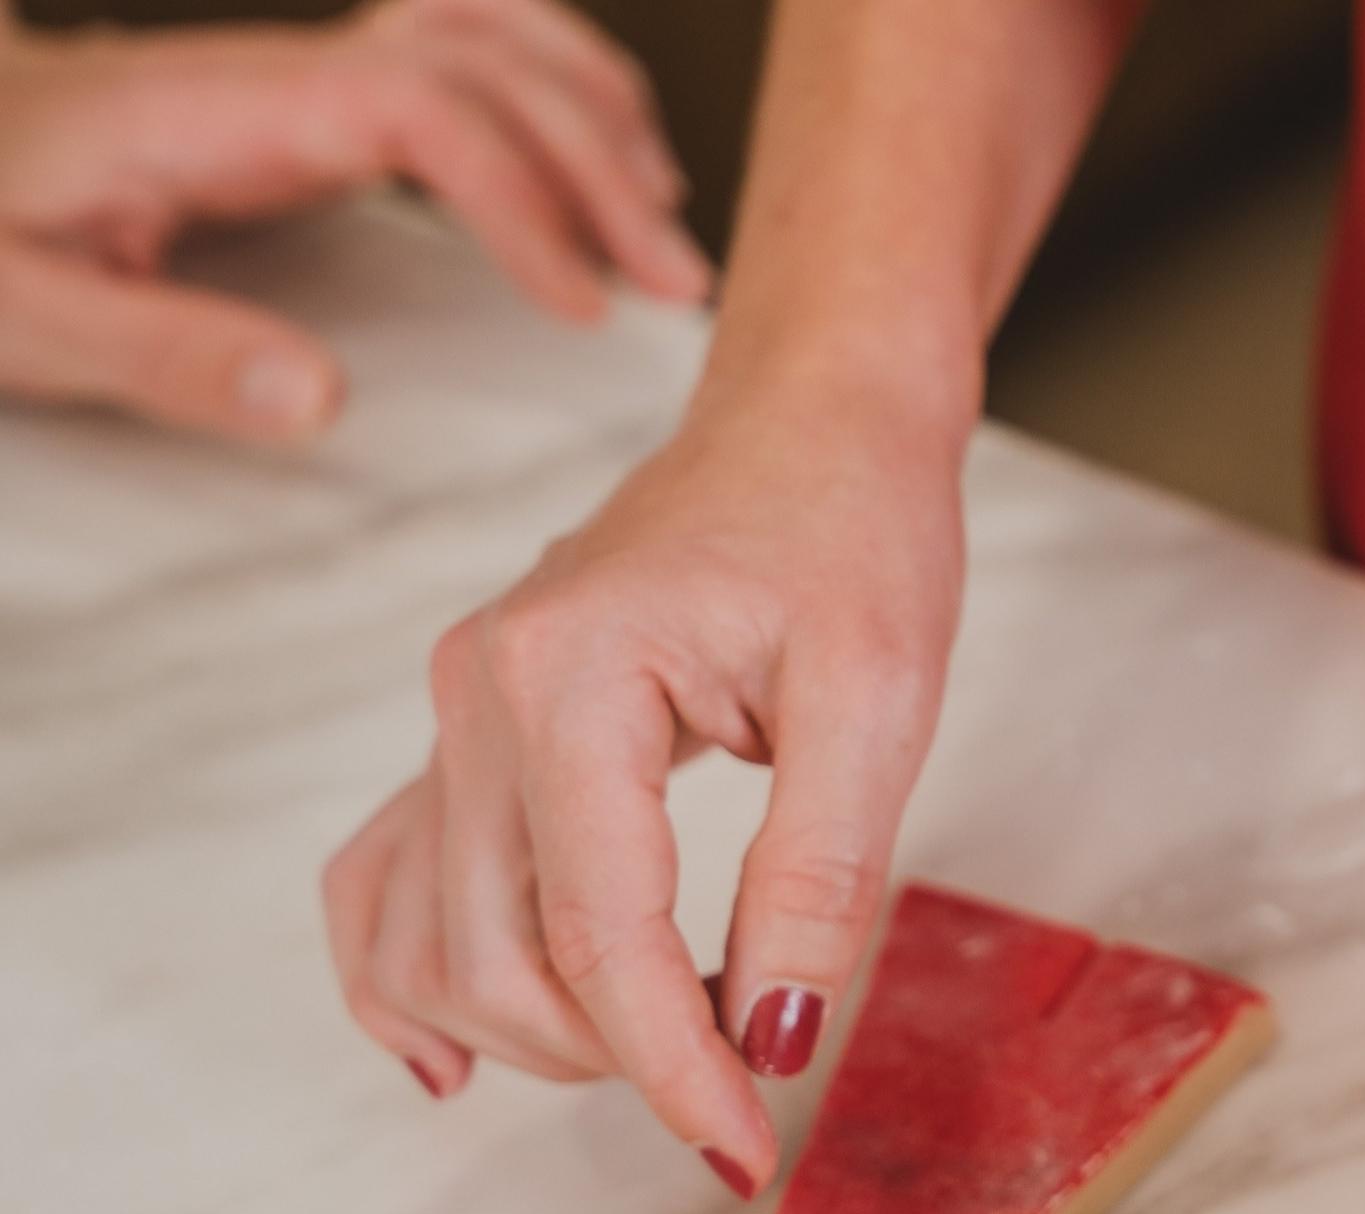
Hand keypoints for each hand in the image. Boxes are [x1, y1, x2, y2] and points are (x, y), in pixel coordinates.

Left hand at [0, 0, 705, 441]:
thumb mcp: (29, 316)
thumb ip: (168, 355)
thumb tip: (324, 398)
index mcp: (219, 113)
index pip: (418, 105)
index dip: (522, 194)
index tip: (579, 304)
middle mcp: (278, 73)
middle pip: (484, 58)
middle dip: (599, 161)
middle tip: (672, 279)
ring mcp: (304, 75)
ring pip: (487, 28)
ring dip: (593, 109)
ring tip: (659, 213)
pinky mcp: (320, 98)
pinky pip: (463, 46)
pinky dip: (551, 81)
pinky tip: (596, 149)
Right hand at [321, 370, 968, 1192]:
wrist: (811, 426)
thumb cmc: (852, 531)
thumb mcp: (878, 701)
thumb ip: (820, 876)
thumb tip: (777, 1038)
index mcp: (570, 678)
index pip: (601, 936)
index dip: (673, 1068)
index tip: (746, 1152)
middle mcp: (478, 697)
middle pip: (496, 960)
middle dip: (617, 1058)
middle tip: (747, 1074)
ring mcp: (455, 717)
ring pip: (431, 943)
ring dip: (537, 1033)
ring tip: (671, 1038)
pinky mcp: (470, 738)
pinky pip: (389, 883)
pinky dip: (415, 981)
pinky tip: (464, 1058)